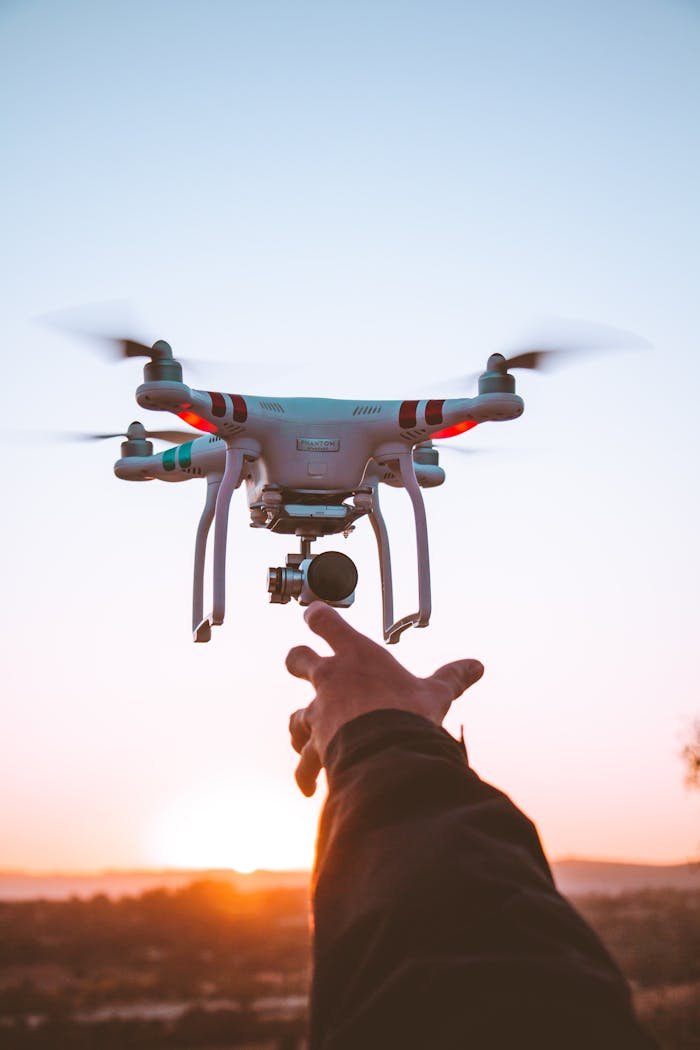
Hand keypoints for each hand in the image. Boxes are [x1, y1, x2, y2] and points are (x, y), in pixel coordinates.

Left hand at [286, 602, 483, 795]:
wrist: (389, 753)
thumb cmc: (410, 715)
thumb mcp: (436, 694)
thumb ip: (453, 678)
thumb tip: (477, 666)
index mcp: (358, 655)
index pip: (327, 622)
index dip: (318, 616)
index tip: (313, 615)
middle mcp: (331, 678)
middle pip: (297, 658)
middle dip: (298, 662)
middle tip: (301, 664)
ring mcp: (319, 711)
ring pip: (295, 716)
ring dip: (300, 727)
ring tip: (307, 740)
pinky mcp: (316, 744)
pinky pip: (304, 761)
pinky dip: (305, 774)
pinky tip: (309, 786)